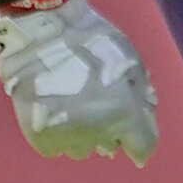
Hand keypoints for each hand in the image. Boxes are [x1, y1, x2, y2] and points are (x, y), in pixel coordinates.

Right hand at [0, 0, 158, 164]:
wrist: (42, 33)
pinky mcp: (39, 137)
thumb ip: (141, 94)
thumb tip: (143, 116)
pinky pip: (55, 147)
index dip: (140, 140)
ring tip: (70, 106)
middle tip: (95, 103)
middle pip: (110, 146)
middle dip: (108, 130)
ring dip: (82, 134)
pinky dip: (56, 135)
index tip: (131, 131)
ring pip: (81, 149)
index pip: (143, 147)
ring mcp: (67, 137)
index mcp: (125, 115)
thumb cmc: (93, 42)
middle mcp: (98, 133)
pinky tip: (52, 112)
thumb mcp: (131, 62)